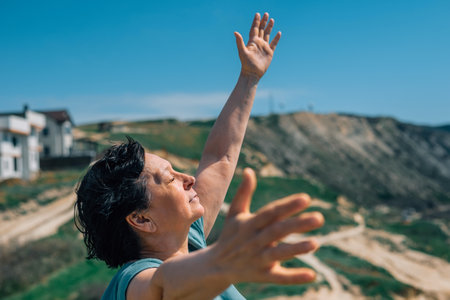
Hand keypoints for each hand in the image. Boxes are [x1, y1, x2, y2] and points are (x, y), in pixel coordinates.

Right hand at [212, 168, 323, 283]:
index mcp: (250, 224)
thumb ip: (244, 192)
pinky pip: (279, 278)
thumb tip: (249, 170)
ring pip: (279, 254)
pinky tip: (312, 275)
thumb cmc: (230, 235)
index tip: (306, 198)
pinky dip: (294, 277)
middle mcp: (255, 240)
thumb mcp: (235, 213)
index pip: (271, 213)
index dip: (287, 206)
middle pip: (278, 231)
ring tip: (315, 243)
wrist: (216, 266)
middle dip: (298, 224)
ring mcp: (259, 259)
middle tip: (319, 218)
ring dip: (296, 249)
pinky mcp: (263, 275)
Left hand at [234, 12, 281, 79]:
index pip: (254, 29)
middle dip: (263, 22)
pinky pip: (274, 43)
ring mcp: (264, 47)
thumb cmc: (246, 64)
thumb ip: (239, 42)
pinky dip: (276, 38)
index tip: (257, 14)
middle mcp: (258, 43)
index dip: (256, 21)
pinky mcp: (269, 53)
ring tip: (271, 20)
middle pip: (261, 30)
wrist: (252, 74)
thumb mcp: (242, 52)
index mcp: (252, 42)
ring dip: (269, 27)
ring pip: (267, 35)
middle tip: (266, 13)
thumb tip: (235, 32)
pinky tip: (278, 33)